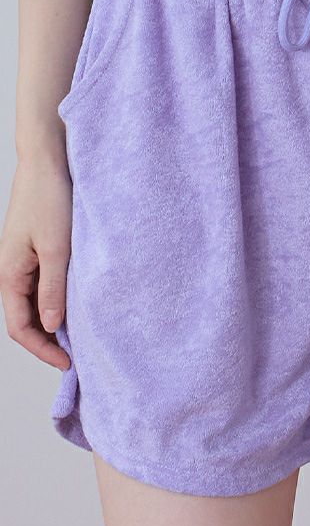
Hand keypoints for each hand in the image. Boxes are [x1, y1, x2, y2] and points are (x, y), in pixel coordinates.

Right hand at [0, 154, 71, 369]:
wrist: (49, 161)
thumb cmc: (50, 199)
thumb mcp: (56, 248)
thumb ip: (53, 288)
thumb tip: (52, 325)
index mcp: (10, 275)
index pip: (20, 328)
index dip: (43, 350)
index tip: (69, 364)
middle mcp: (14, 271)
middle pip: (27, 319)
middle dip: (49, 341)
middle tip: (79, 355)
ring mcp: (26, 260)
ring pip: (38, 302)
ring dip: (56, 320)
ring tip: (84, 334)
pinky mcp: (40, 248)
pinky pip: (47, 282)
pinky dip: (61, 298)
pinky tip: (83, 301)